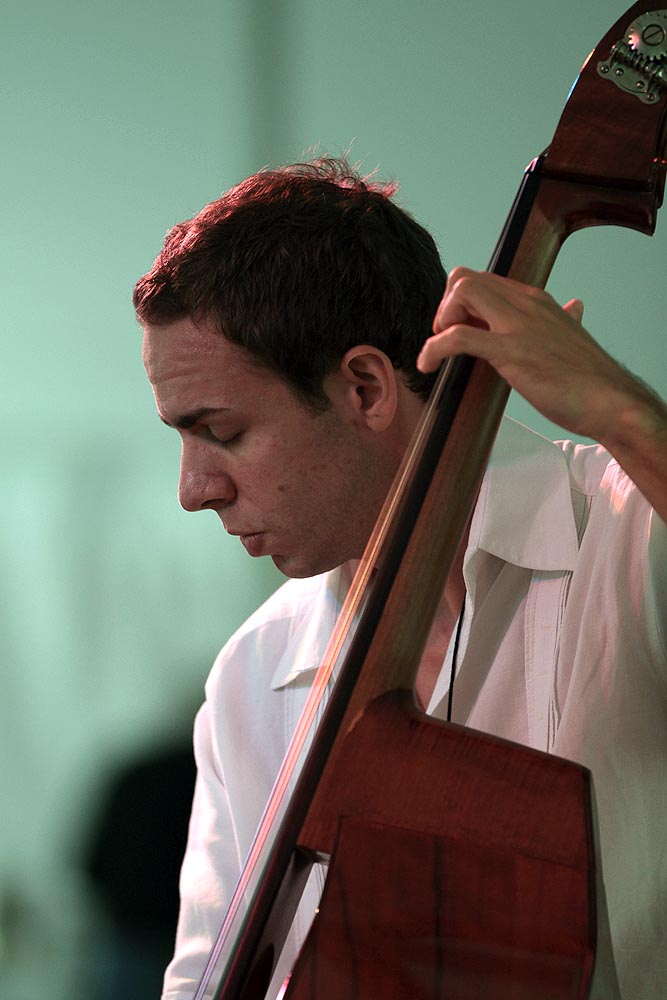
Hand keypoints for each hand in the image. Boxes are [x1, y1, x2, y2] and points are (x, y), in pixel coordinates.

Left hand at [417, 266, 642, 443]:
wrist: (611, 402)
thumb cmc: (591, 378)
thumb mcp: (574, 336)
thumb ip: (566, 319)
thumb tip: (574, 307)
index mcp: (536, 300)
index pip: (484, 279)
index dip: (461, 302)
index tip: (459, 329)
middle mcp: (525, 304)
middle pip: (465, 277)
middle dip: (445, 307)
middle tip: (446, 339)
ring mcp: (517, 326)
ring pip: (460, 293)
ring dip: (440, 321)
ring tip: (439, 351)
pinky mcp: (510, 352)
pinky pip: (458, 337)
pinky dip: (434, 348)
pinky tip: (429, 365)